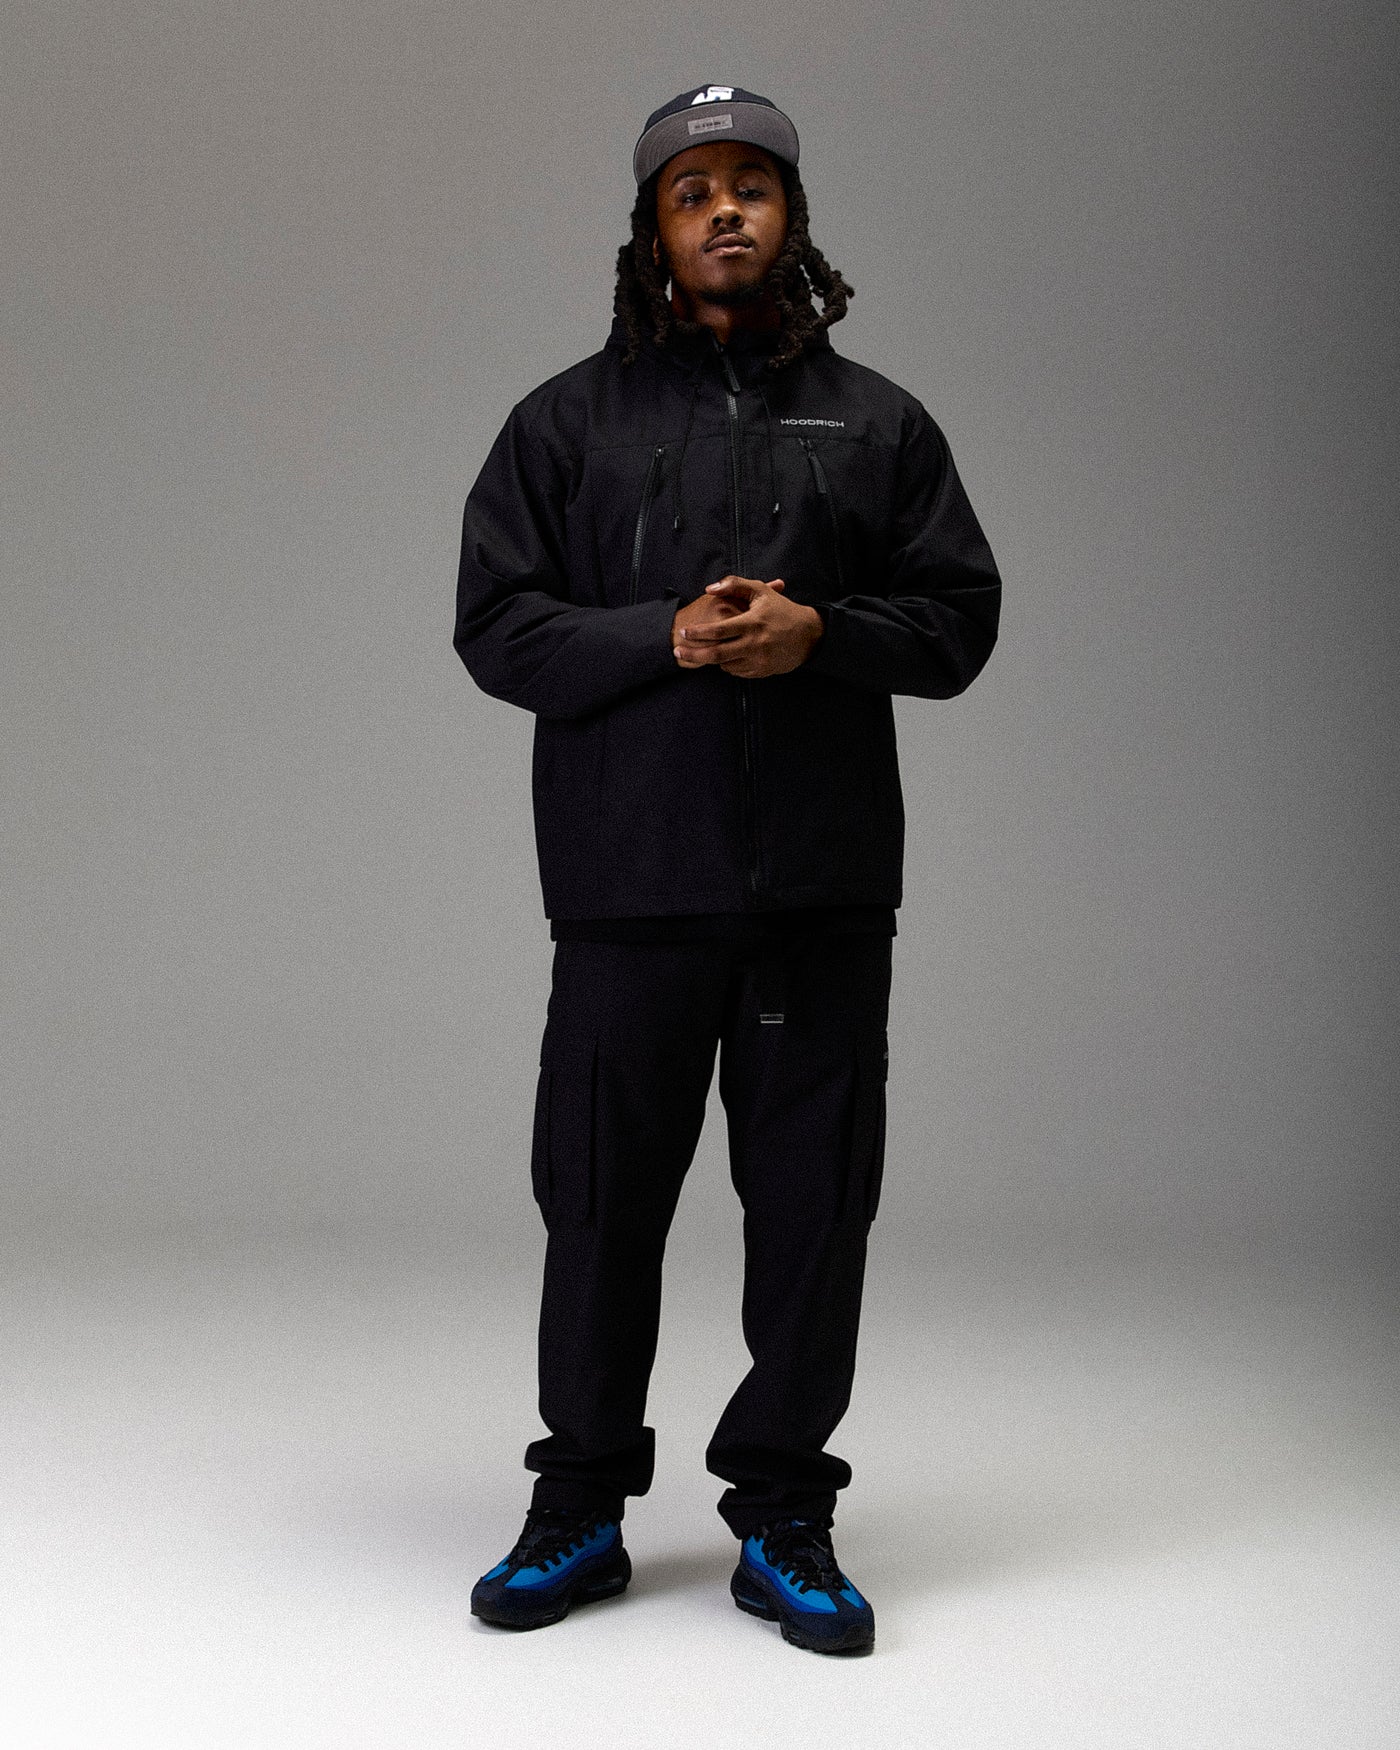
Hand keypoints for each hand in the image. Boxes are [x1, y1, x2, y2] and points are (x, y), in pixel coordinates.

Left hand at [671, 576, 822, 678]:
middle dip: (694, 654)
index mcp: (753, 622)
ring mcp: (759, 660)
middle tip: (677, 650)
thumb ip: (734, 585)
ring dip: (712, 658)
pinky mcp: (762, 672)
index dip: (699, 632)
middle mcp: (755, 644)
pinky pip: (737, 672)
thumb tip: (709, 588)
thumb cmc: (781, 610)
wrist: (808, 635)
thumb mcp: (760, 592)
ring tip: (703, 651)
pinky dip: (728, 665)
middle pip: (717, 654)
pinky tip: (725, 656)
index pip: (719, 630)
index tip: (685, 631)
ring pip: (725, 665)